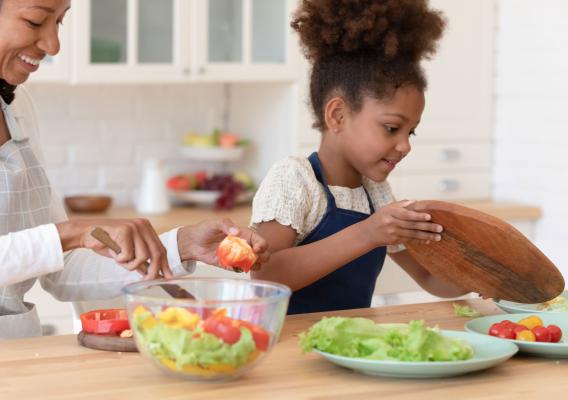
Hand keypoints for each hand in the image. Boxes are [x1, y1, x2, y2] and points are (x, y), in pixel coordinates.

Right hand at [56, 218, 170, 279]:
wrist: (86, 233)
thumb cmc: (107, 243)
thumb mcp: (128, 253)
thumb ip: (142, 261)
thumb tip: (156, 275)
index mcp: (147, 228)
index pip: (161, 249)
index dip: (165, 265)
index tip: (167, 277)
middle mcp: (143, 225)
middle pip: (156, 253)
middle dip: (152, 271)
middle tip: (146, 281)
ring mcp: (135, 227)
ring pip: (143, 256)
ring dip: (130, 264)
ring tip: (120, 259)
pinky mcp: (125, 230)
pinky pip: (128, 255)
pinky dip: (120, 259)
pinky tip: (113, 252)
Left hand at [177, 218, 269, 269]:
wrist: (192, 242)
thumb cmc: (205, 229)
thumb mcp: (216, 223)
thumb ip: (226, 225)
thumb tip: (237, 232)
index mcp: (244, 234)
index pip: (259, 240)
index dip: (262, 245)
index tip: (257, 249)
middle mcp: (244, 246)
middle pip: (262, 254)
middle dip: (263, 257)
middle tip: (254, 257)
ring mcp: (238, 257)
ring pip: (255, 264)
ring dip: (254, 265)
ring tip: (246, 263)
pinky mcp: (230, 266)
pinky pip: (240, 270)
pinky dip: (241, 270)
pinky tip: (235, 266)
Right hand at [363, 200, 442, 246]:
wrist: (368, 233)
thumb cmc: (380, 217)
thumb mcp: (387, 208)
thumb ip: (401, 204)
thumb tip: (415, 202)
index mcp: (390, 212)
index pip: (406, 214)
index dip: (418, 216)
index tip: (429, 217)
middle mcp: (391, 223)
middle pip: (411, 225)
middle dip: (427, 227)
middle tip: (440, 228)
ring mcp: (393, 233)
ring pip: (412, 234)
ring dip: (426, 236)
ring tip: (438, 236)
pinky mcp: (395, 240)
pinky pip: (409, 240)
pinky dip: (419, 240)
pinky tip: (428, 240)